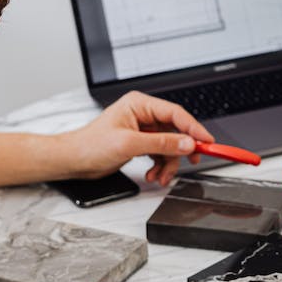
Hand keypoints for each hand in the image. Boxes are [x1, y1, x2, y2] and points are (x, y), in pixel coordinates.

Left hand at [54, 91, 212, 185]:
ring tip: (160, 176)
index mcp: (140, 104)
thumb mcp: (129, 144)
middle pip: (176, 131)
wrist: (74, 160)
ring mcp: (143, 130)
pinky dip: (160, 166)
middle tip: (191, 161)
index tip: (207, 141)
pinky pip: (161, 154)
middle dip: (180, 150)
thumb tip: (186, 143)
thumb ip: (161, 143)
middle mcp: (143, 115)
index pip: (175, 114)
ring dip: (168, 163)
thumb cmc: (90, 145)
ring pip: (170, 146)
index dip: (194, 128)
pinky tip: (153, 174)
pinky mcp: (141, 143)